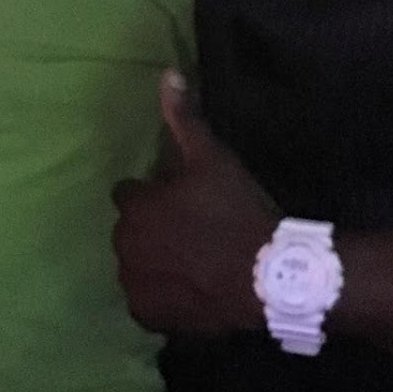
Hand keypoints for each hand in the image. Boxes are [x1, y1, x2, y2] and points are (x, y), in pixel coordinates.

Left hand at [111, 71, 277, 334]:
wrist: (269, 277)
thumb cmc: (237, 212)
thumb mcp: (213, 159)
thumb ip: (184, 118)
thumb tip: (167, 74)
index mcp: (133, 208)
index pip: (129, 195)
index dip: (155, 196)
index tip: (182, 202)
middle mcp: (123, 247)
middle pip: (131, 232)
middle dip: (152, 230)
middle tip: (192, 233)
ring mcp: (135, 285)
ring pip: (137, 267)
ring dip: (155, 263)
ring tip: (195, 263)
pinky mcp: (150, 317)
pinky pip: (147, 302)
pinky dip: (163, 296)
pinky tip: (191, 288)